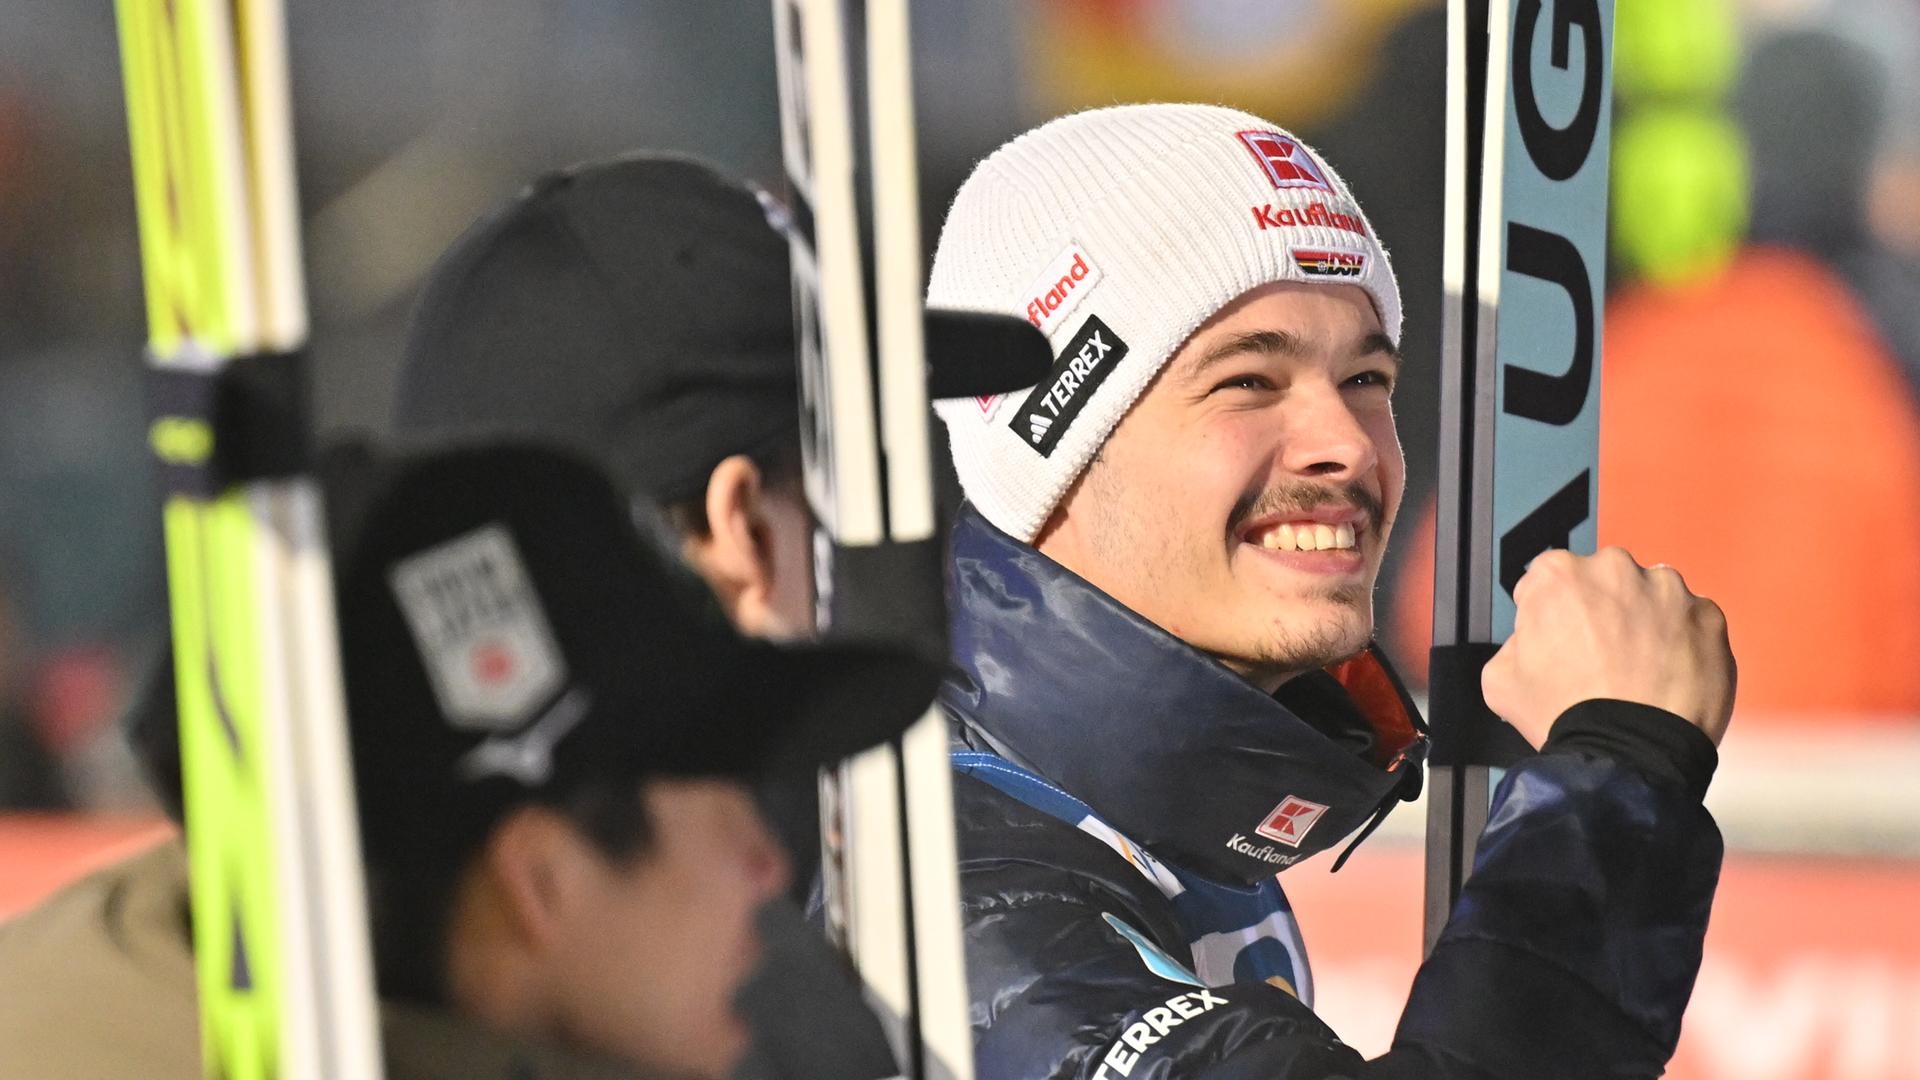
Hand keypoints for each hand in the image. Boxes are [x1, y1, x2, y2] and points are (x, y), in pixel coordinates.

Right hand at [1482, 547, 1735, 748]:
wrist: (1630, 754)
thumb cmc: (1565, 715)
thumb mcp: (1500, 679)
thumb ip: (1514, 643)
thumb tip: (1530, 641)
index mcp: (1559, 575)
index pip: (1548, 581)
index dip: (1549, 615)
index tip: (1557, 643)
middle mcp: (1615, 568)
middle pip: (1603, 582)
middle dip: (1600, 612)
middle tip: (1598, 659)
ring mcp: (1668, 591)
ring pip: (1651, 598)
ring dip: (1644, 622)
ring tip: (1637, 672)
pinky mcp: (1708, 617)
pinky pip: (1692, 622)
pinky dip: (1682, 643)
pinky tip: (1666, 677)